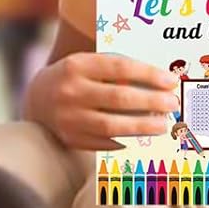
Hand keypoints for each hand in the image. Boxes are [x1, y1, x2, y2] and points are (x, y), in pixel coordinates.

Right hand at [30, 51, 180, 150]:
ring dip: (142, 125)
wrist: (36, 100)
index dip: (148, 74)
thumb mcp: (86, 64)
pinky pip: (104, 142)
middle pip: (119, 97)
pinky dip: (124, 140)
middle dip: (151, 101)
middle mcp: (70, 91)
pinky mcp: (70, 139)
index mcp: (76, 66)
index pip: (119, 67)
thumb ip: (114, 70)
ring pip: (112, 125)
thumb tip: (157, 82)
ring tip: (163, 125)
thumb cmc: (73, 78)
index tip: (170, 81)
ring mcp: (69, 118)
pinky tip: (141, 138)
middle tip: (172, 103)